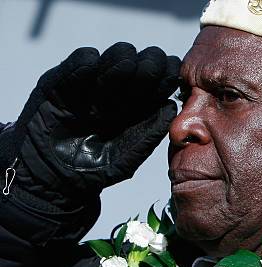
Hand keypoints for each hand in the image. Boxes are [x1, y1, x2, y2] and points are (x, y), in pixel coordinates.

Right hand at [1, 42, 179, 208]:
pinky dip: (86, 61)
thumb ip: (149, 134)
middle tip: (149, 68)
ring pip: (114, 58)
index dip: (167, 74)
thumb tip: (171, 106)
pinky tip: (92, 65)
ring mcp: (94, 85)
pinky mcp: (64, 82)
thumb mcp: (127, 158)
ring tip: (125, 65)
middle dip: (149, 64)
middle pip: (142, 65)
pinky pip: (78, 63)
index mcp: (142, 107)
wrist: (55, 177)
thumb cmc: (96, 169)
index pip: (161, 82)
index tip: (171, 73)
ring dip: (122, 59)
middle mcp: (122, 93)